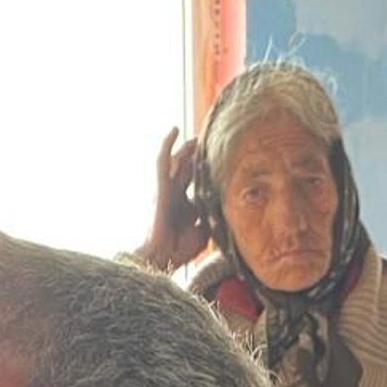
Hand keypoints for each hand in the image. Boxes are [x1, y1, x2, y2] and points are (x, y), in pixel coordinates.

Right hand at [136, 127, 207, 271]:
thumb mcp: (203, 232)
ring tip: (197, 137)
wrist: (161, 257)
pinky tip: (175, 129)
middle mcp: (174, 194)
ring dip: (186, 148)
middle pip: (187, 169)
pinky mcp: (160, 185)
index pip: (197, 183)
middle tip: (209, 143)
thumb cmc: (178, 250)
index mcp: (184, 206)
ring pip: (177, 161)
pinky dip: (167, 143)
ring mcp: (166, 188)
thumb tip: (227, 209)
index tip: (221, 161)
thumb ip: (212, 218)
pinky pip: (162, 159)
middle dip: (197, 156)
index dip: (206, 172)